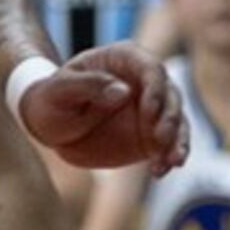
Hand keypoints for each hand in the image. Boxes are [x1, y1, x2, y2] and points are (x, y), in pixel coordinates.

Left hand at [23, 44, 184, 174]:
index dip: (155, 88)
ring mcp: (150, 108)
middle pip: (170, 94)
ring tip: (172, 161)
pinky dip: (170, 157)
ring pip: (176, 120)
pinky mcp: (151, 134)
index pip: (150, 68)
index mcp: (123, 59)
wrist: (51, 125)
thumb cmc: (51, 98)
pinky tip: (161, 170)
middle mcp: (143, 81)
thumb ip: (88, 85)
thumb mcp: (59, 90)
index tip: (150, 111)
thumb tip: (122, 91)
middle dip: (170, 117)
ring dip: (178, 140)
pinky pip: (169, 144)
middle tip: (161, 140)